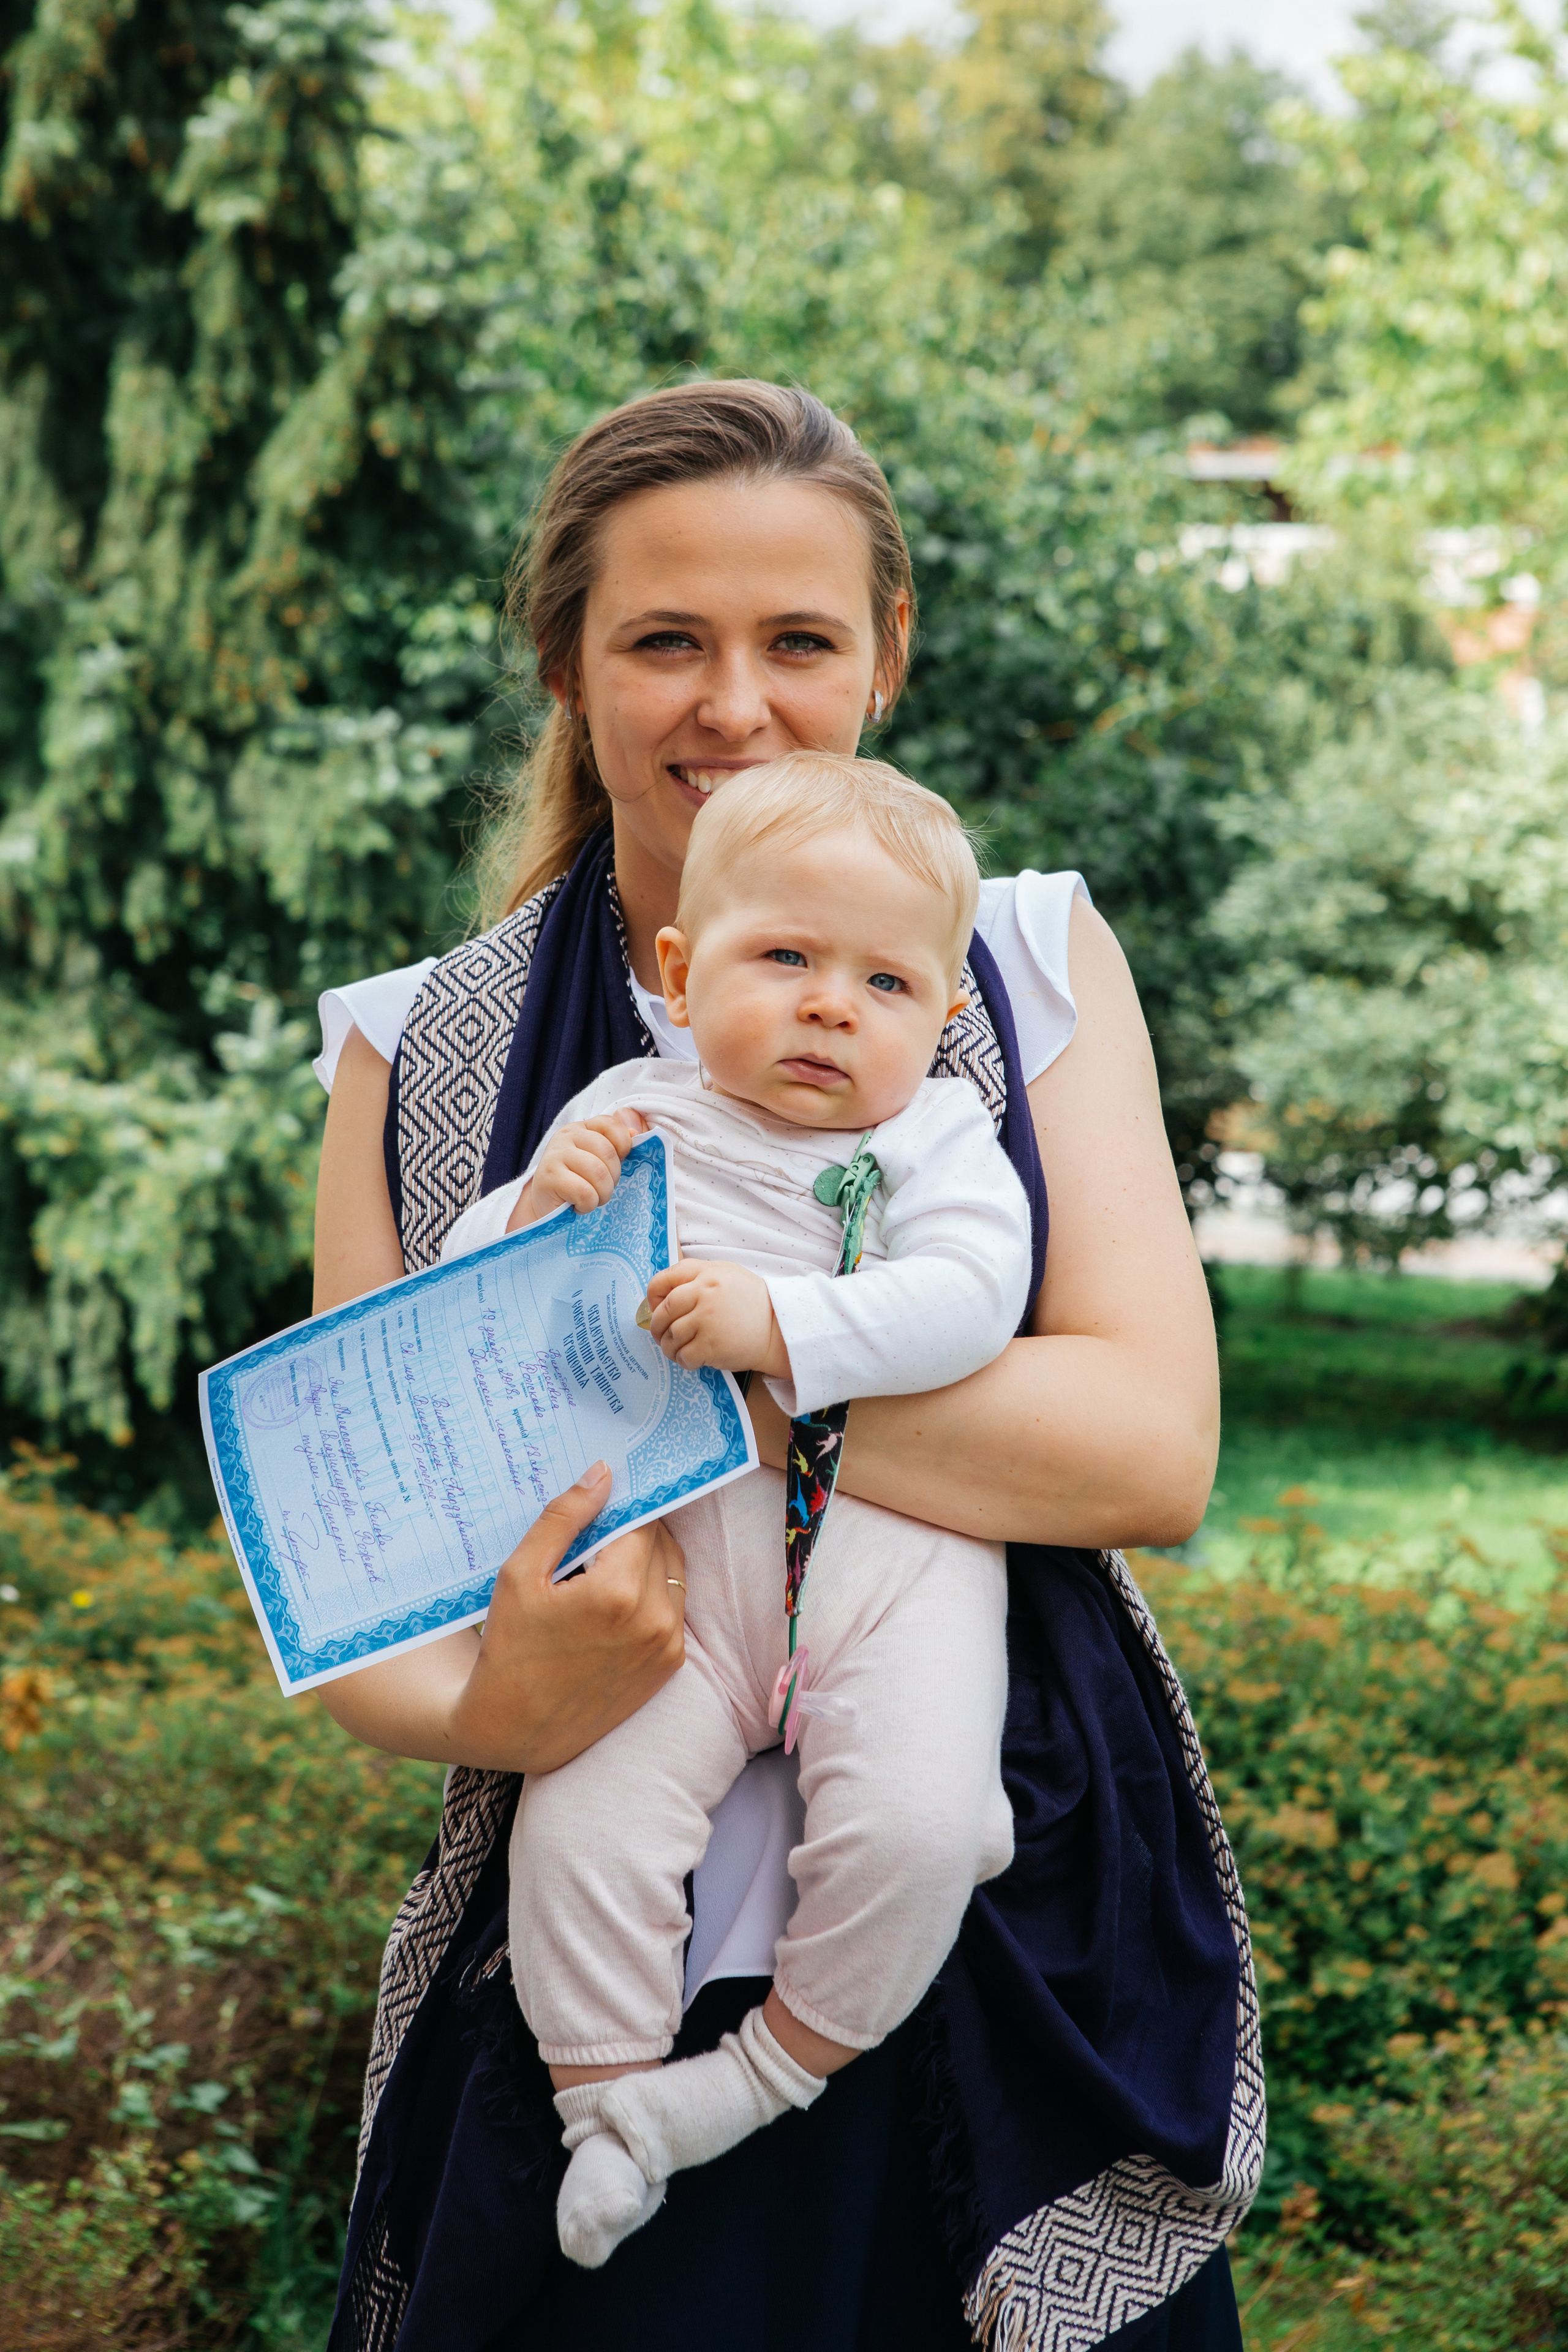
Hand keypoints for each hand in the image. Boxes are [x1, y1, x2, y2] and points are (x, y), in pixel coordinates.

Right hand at [447, 1462, 686, 1773]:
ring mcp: (667, 1645)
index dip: (620, 1506)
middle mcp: (654, 1619)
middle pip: (660, 1542)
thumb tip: (603, 1474)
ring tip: (599, 1569)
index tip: (601, 1503)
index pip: (641, 1519)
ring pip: (672, 1572)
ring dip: (645, 1560)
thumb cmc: (508, 1649)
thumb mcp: (520, 1574)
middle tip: (593, 1537)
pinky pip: (672, 1607)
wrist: (514, 1729)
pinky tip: (611, 1602)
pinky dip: (650, 1594)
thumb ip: (564, 1518)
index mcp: (618, 1591)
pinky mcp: (670, 1665)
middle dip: (632, 1531)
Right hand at [513, 1109, 647, 1225]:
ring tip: (591, 1199)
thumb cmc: (580, 1184)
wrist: (547, 1209)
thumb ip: (620, 1144)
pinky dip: (588, 1205)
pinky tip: (578, 1205)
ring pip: (598, 1173)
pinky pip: (585, 1192)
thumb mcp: (602, 1161)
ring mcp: (555, 1154)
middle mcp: (567, 1135)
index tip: (613, 1166)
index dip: (623, 1148)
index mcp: (582, 1128)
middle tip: (601, 1189)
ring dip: (602, 1194)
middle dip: (613, 1178)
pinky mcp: (548, 1178)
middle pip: (608, 1153)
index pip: (613, 1125)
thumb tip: (635, 1131)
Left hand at [645, 1259, 789, 1377]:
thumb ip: (698, 1276)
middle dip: (657, 1327)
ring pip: (671, 1336)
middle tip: (660, 1334)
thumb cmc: (752, 1303)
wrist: (779, 1329)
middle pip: (664, 1311)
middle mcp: (705, 1294)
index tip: (656, 1307)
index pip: (664, 1280)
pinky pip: (683, 1355)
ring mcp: (707, 1321)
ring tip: (676, 1349)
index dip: (653, 1296)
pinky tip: (691, 1359)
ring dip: (669, 1346)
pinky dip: (682, 1360)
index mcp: (707, 1274)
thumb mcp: (727, 1274)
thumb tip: (665, 1293)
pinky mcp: (711, 1346)